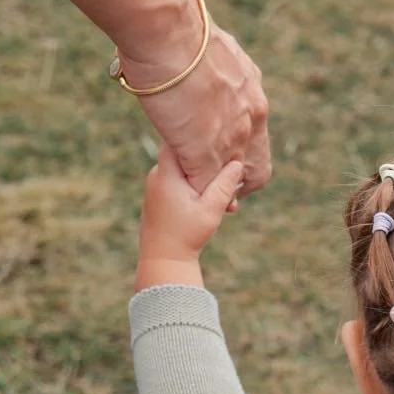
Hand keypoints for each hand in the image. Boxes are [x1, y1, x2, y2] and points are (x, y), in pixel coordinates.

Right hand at [120, 9, 270, 196]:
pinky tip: (177, 183)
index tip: (223, 160)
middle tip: (213, 185)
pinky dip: (192, 189)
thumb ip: (214, 70)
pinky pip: (204, 187)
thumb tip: (203, 63)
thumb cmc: (179, 34)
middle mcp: (251, 117)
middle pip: (257, 169)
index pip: (258, 137)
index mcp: (252, 92)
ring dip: (213, 188)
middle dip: (236, 184)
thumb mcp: (212, 51)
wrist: (168, 35)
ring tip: (192, 185)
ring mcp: (230, 139)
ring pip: (232, 183)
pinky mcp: (205, 155)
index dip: (243, 156)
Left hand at [140, 145, 244, 263]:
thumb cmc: (186, 237)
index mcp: (166, 173)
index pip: (180, 136)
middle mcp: (157, 175)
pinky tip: (209, 198)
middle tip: (228, 167)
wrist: (162, 262)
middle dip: (206, 157)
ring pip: (183, 167)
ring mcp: (156, 185)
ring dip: (202, 174)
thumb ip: (225, 184)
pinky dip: (194, 184)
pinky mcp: (158, 195)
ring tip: (222, 190)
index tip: (218, 134)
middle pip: (183, 151)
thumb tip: (237, 162)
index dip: (199, 132)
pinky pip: (178, 179)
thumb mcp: (211, 209)